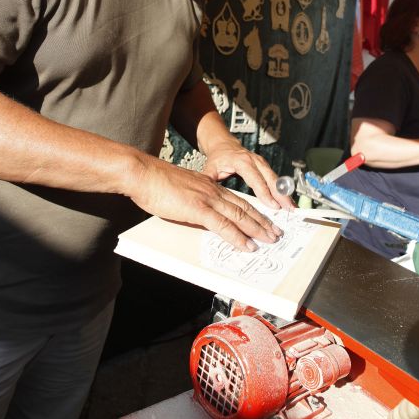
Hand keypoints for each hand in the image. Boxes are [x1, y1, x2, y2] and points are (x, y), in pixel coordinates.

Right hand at [129, 154, 283, 251]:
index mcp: (208, 185)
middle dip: (262, 221)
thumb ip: (192, 199)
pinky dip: (238, 237)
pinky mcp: (198, 208)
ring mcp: (207, 199)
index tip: (264, 220)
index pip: (236, 199)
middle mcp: (212, 190)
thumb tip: (197, 213)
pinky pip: (223, 225)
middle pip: (244, 207)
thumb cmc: (154, 182)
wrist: (143, 173)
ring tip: (270, 239)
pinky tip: (248, 245)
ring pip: (239, 215)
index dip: (252, 211)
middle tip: (276, 232)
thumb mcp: (180, 189)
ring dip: (257, 229)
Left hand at [202, 140, 294, 211]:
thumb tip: (206, 197)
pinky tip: (288, 202)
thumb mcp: (210, 168)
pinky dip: (283, 191)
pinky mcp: (265, 166)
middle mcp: (254, 160)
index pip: (255, 178)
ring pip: (276, 179)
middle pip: (270, 178)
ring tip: (292, 208)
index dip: (264, 192)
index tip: (272, 205)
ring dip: (285, 193)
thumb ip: (209, 182)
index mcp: (241, 161)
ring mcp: (262, 162)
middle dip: (281, 194)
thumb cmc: (217, 158)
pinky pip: (276, 179)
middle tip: (288, 209)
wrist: (223, 144)